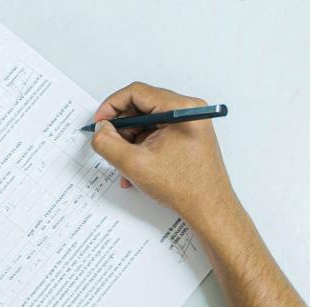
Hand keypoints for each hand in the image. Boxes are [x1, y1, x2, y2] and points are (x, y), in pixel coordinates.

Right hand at [89, 82, 239, 219]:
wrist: (209, 209)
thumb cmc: (185, 188)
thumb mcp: (134, 164)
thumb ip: (108, 143)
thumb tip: (100, 129)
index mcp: (180, 109)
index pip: (137, 92)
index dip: (112, 106)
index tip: (100, 122)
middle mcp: (188, 111)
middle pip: (142, 106)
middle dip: (121, 127)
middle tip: (108, 142)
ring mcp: (190, 124)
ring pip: (148, 122)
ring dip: (130, 141)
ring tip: (123, 163)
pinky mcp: (188, 136)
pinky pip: (158, 133)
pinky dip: (143, 147)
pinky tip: (135, 167)